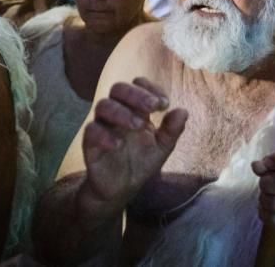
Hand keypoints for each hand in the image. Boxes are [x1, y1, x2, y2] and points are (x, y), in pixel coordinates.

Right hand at [77, 77, 187, 220]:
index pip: (138, 85)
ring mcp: (103, 125)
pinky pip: (91, 131)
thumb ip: (173, 130)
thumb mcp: (163, 147)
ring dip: (122, 112)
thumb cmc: (142, 161)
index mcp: (136, 108)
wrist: (122, 188)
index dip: (151, 88)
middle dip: (135, 94)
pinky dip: (104, 135)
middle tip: (152, 107)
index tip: (163, 104)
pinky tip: (118, 144)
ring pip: (103, 105)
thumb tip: (183, 111)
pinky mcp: (90, 143)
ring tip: (138, 125)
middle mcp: (117, 111)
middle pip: (118, 88)